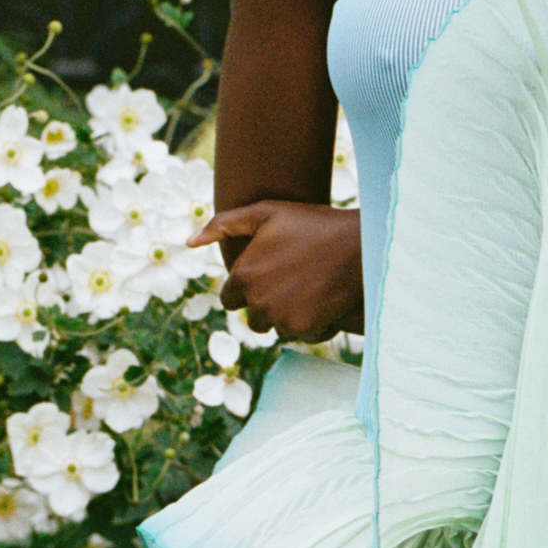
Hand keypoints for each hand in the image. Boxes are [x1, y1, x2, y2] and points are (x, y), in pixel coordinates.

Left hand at [191, 199, 362, 341]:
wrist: (359, 243)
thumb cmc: (312, 223)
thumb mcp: (266, 212)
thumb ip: (223, 224)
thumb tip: (188, 242)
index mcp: (243, 275)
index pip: (230, 300)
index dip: (247, 288)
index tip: (268, 276)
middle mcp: (258, 301)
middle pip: (252, 318)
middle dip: (266, 304)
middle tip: (291, 282)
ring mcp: (282, 318)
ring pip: (276, 329)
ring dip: (287, 316)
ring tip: (308, 289)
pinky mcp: (306, 329)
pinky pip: (300, 336)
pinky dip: (309, 324)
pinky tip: (322, 300)